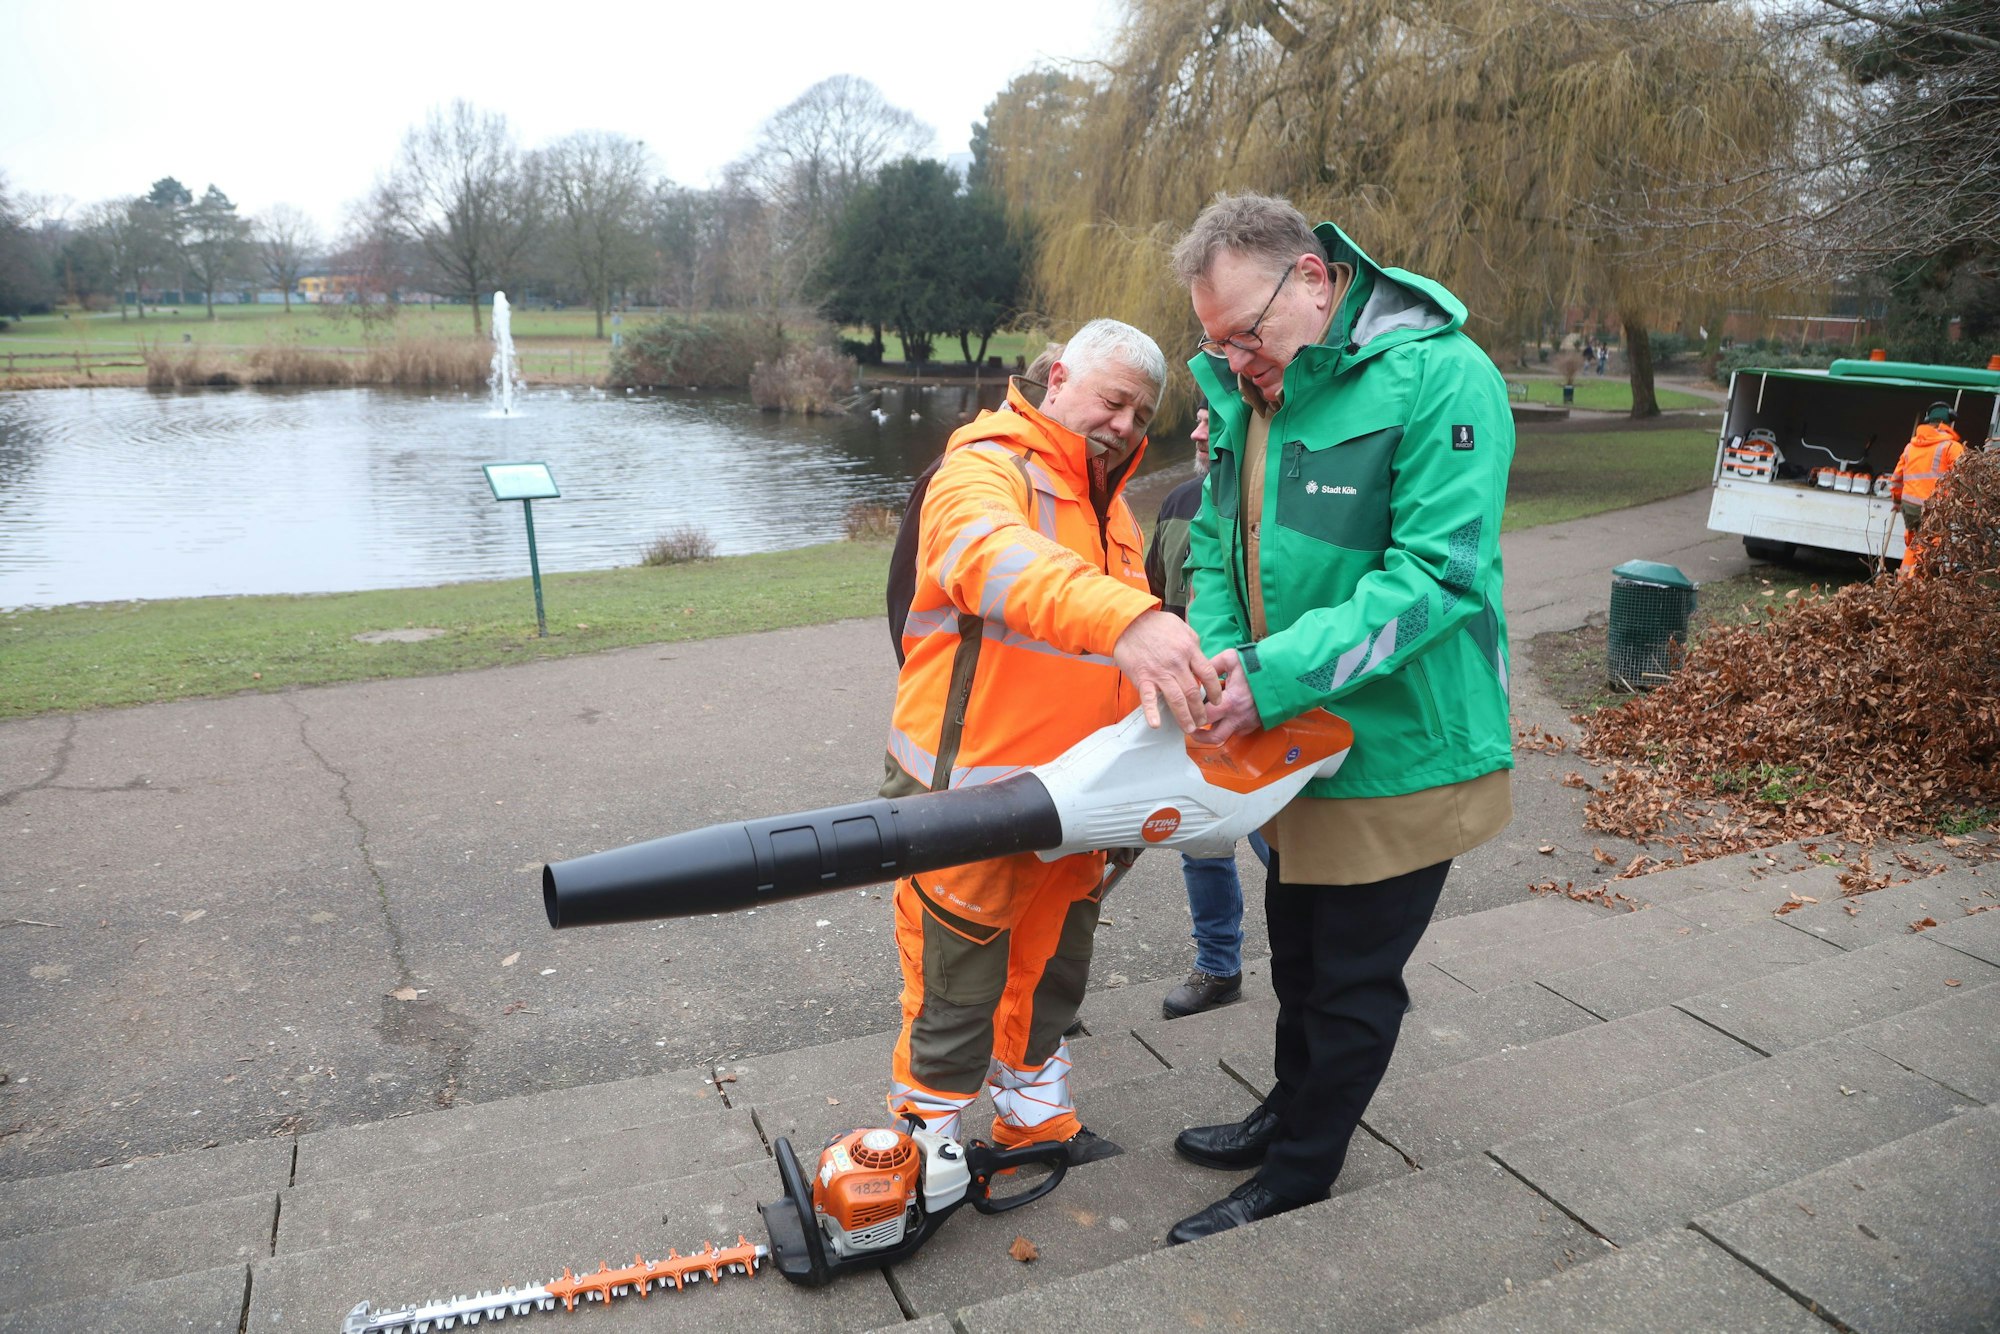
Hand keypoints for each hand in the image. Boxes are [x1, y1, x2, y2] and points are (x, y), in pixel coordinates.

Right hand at [1112, 610, 1222, 731]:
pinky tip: (1156, 725)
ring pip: (1177, 699)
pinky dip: (1152, 712)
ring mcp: (1159, 672)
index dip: (1214, 690)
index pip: (1208, 674)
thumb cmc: (1155, 624)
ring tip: (1189, 728)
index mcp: (1189, 649)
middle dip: (1200, 710)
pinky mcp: (1143, 678)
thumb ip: (1194, 644)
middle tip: (1203, 721)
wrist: (1128, 622)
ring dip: (1184, 717)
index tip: (1217, 701)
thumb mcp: (1182, 627)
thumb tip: (1201, 659)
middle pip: (1194, 692)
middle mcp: (1177, 663)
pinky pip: (1148, 698)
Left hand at [1192, 648, 1261, 743]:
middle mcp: (1239, 717)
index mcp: (1230, 702)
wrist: (1284, 673)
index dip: (1192, 717)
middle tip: (1191, 729)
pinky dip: (1229, 726)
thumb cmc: (1257, 665)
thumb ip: (1211, 666)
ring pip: (1227, 736)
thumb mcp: (1231, 659)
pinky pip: (1238, 731)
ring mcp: (1248, 722)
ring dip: (1215, 731)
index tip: (1185, 714)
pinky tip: (1225, 716)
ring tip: (1206, 723)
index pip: (1204, 718)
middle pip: (1214, 738)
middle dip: (1199, 736)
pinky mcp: (1256, 724)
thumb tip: (1196, 673)